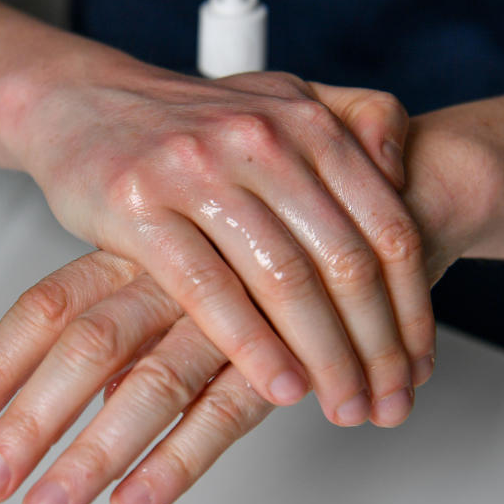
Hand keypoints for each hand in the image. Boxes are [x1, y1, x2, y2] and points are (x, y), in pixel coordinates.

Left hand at [0, 250, 424, 503]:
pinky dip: (180, 457)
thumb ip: (146, 306)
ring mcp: (232, 306)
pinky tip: (138, 500)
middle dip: (31, 419)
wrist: (391, 186)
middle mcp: (178, 270)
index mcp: (145, 243)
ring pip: (150, 383)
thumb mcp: (198, 243)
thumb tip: (102, 386)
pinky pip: (225, 407)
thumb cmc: (282, 217)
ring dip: (94, 454)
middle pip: (86, 345)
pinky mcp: (284, 344)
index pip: (51, 302)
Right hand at [4, 66, 434, 427]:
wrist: (85, 102)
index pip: (388, 229)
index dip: (414, 310)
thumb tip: (404, 169)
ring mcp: (198, 170)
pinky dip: (251, 346)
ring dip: (325, 358)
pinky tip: (279, 385)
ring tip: (343, 405)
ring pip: (285, 281)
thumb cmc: (188, 122)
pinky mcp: (140, 204)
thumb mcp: (280, 98)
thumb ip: (355, 120)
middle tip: (388, 402)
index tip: (418, 364)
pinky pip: (208, 288)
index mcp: (306, 122)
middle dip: (377, 349)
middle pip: (345, 263)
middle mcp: (261, 139)